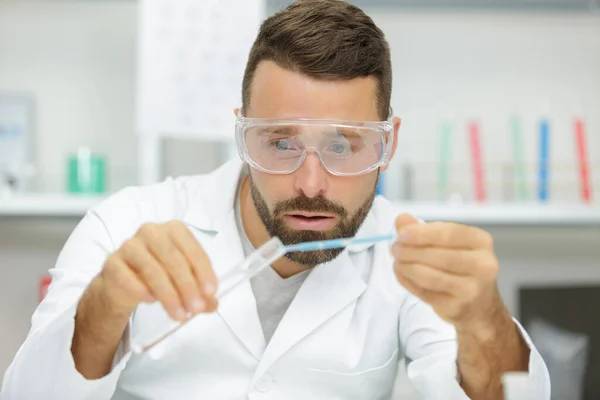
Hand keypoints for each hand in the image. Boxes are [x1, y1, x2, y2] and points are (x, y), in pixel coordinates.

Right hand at [98, 221, 217, 320]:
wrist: (123, 283)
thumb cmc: (159, 274)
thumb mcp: (183, 281)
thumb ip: (199, 291)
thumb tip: (212, 304)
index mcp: (174, 230)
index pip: (192, 248)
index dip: (203, 271)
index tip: (210, 293)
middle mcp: (151, 232)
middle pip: (172, 258)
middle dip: (187, 285)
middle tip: (196, 308)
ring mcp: (129, 246)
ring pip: (152, 269)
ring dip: (168, 294)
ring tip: (179, 314)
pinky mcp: (112, 264)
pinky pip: (127, 278)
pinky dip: (142, 291)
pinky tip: (152, 301)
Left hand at [391, 214, 503, 333]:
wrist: (479, 305)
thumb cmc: (462, 267)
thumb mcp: (448, 244)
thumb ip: (424, 230)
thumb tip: (401, 219)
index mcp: (481, 241)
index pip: (450, 233)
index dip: (422, 233)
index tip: (402, 233)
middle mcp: (483, 265)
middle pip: (439, 256)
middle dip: (411, 251)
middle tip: (395, 248)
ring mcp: (471, 288)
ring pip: (430, 276)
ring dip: (407, 267)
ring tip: (397, 262)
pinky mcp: (457, 307)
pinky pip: (425, 293)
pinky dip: (408, 282)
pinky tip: (402, 274)